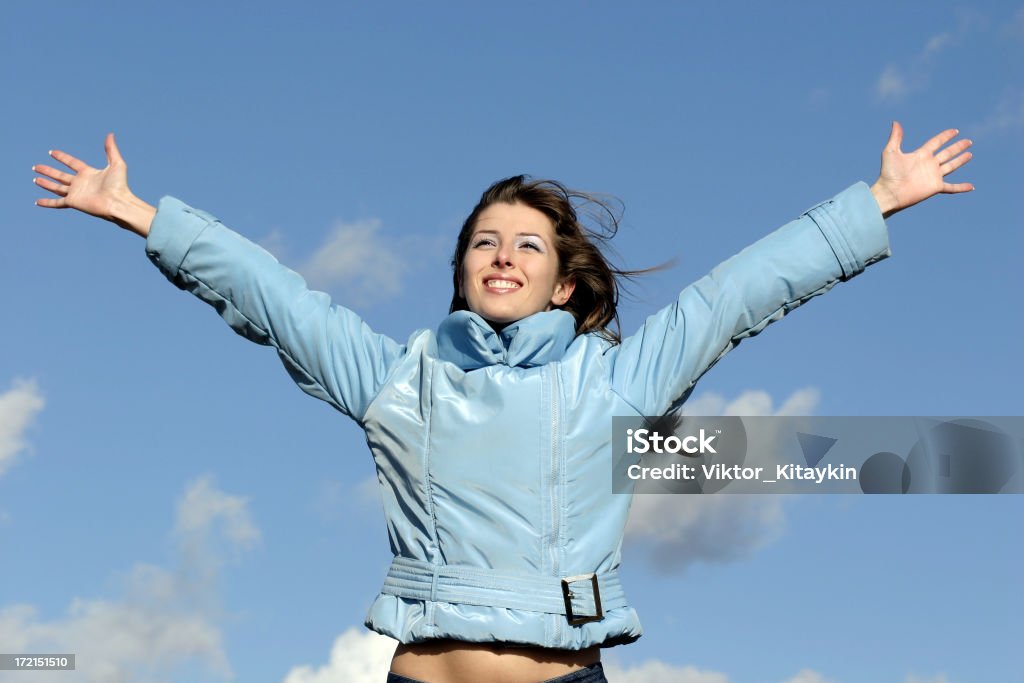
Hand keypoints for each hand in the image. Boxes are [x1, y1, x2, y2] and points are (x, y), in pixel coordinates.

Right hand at [33, 133, 154, 236]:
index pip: (72, 163)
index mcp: (89, 173)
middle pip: (60, 175)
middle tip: (36, 166)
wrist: (117, 202)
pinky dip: (47, 202)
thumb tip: (110, 134)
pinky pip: (57, 202)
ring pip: (56, 187)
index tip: (51, 152)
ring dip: (46, 183)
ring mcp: (76, 193)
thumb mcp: (116, 164)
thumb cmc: (119, 185)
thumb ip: (111, 150)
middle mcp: (81, 183)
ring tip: (35, 179)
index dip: (62, 158)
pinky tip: (38, 202)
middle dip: (48, 171)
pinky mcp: (73, 202)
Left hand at [870, 122, 973, 218]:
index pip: (936, 143)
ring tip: (970, 154)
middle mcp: (929, 164)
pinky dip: (961, 187)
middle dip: (957, 147)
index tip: (955, 131)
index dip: (945, 136)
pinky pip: (952, 188)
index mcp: (921, 155)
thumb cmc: (888, 173)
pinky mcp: (935, 187)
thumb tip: (895, 122)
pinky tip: (971, 187)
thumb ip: (896, 137)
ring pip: (951, 166)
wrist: (889, 192)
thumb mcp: (891, 152)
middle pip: (947, 153)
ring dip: (960, 160)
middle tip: (968, 141)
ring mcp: (933, 176)